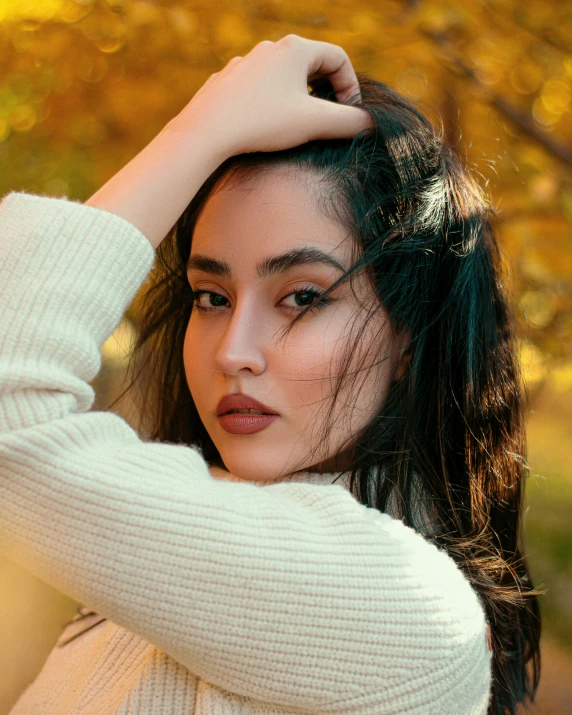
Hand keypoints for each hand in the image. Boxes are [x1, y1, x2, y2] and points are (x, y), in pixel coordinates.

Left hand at [173, 34, 373, 156]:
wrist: (206, 131)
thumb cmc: (262, 123)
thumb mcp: (314, 124)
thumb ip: (349, 122)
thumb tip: (372, 124)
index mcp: (295, 49)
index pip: (338, 58)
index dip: (352, 86)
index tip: (350, 114)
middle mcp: (269, 48)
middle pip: (311, 65)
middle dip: (325, 92)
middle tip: (328, 119)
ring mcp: (245, 63)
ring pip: (283, 77)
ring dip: (298, 98)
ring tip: (298, 125)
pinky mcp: (228, 81)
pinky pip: (259, 88)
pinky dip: (272, 104)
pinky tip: (267, 126)